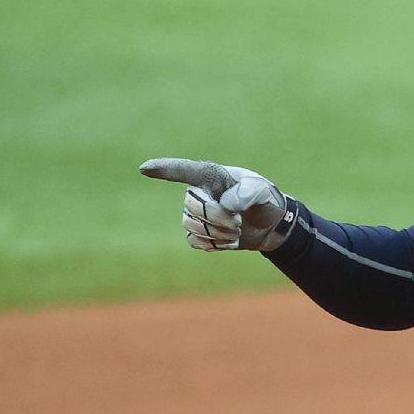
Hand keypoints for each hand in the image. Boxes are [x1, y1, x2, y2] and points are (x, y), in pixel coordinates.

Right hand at [140, 157, 295, 251]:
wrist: (269, 224)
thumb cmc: (264, 199)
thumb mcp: (262, 191)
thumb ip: (247, 193)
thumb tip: (225, 204)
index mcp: (210, 176)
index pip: (184, 170)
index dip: (165, 169)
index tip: (144, 168)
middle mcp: (198, 193)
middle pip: (193, 207)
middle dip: (218, 218)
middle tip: (239, 221)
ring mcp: (195, 214)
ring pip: (193, 226)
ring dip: (219, 233)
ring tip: (237, 230)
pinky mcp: (198, 233)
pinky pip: (194, 241)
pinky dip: (214, 244)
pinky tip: (229, 240)